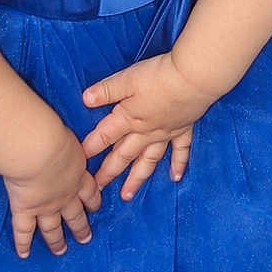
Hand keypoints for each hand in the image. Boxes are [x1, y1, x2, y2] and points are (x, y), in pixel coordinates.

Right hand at [0, 124, 101, 259]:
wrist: (40, 150)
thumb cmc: (52, 136)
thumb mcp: (66, 135)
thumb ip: (65, 141)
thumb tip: (62, 133)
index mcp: (77, 174)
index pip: (89, 191)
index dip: (93, 200)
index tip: (96, 208)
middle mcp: (66, 195)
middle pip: (75, 214)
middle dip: (81, 227)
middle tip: (85, 238)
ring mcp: (46, 206)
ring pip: (53, 227)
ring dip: (57, 240)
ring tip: (61, 250)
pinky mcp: (27, 211)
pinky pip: (24, 231)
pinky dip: (23, 244)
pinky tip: (24, 255)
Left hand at [81, 51, 212, 197]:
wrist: (193, 78)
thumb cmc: (158, 76)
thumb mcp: (127, 79)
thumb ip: (106, 91)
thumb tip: (84, 99)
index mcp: (128, 118)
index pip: (104, 136)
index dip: (90, 148)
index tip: (78, 162)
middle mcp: (145, 132)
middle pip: (123, 155)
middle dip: (109, 173)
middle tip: (97, 190)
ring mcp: (165, 134)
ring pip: (148, 161)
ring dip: (136, 178)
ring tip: (127, 195)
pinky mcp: (183, 129)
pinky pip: (180, 152)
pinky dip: (178, 165)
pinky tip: (175, 177)